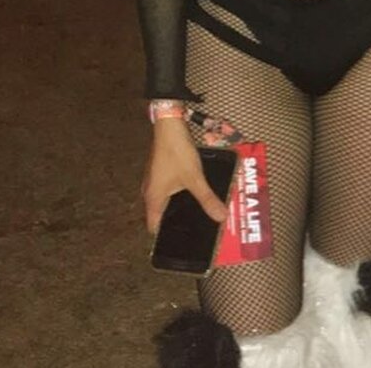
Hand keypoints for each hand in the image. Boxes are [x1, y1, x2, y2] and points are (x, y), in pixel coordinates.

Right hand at [141, 118, 227, 233]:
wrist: (169, 126)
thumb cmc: (177, 153)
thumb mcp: (195, 178)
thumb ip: (207, 199)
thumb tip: (221, 218)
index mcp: (153, 200)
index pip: (155, 229)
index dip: (166, 238)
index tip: (182, 243)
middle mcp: (149, 193)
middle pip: (160, 216)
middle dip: (175, 223)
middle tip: (193, 230)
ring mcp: (153, 181)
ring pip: (163, 202)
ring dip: (176, 208)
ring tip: (194, 214)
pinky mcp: (159, 171)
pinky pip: (166, 190)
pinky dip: (177, 195)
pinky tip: (190, 193)